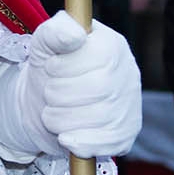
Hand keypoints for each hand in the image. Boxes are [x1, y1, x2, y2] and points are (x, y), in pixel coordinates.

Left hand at [27, 12, 142, 157]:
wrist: (44, 102)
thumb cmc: (50, 67)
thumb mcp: (45, 43)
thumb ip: (56, 31)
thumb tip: (75, 35)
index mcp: (112, 44)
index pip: (96, 57)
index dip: (63, 67)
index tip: (51, 67)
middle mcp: (127, 73)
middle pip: (97, 89)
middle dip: (59, 94)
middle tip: (49, 92)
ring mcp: (129, 104)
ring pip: (98, 118)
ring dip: (61, 119)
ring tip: (53, 111)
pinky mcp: (125, 133)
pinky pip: (106, 143)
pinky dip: (79, 142)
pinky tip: (64, 136)